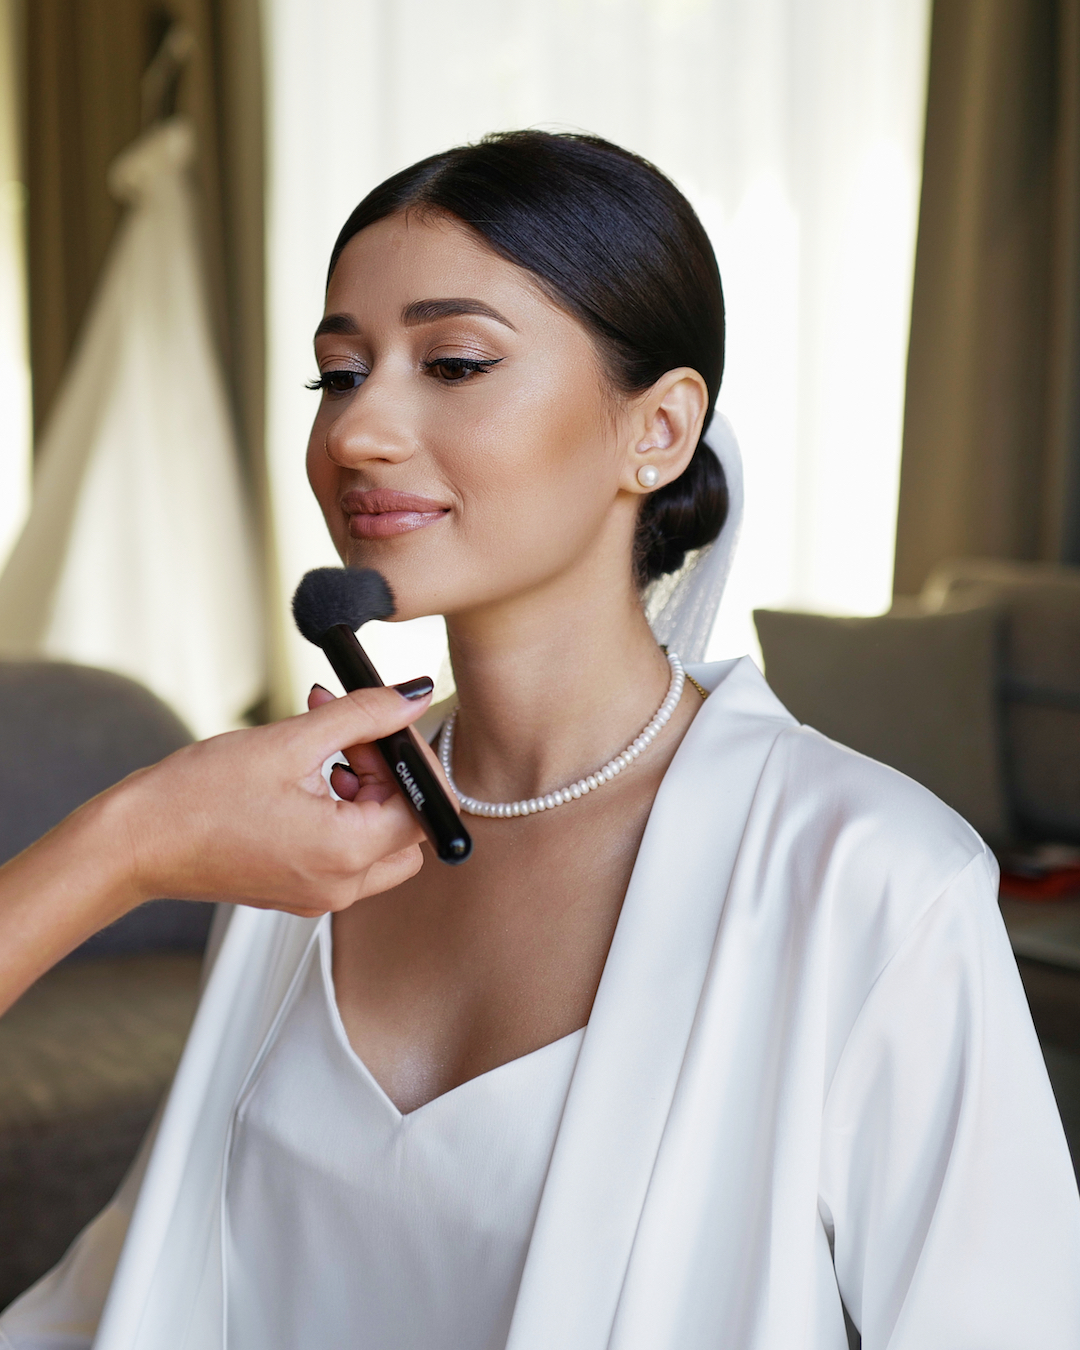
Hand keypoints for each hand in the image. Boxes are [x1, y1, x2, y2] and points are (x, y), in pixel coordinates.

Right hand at [0, 682, 432, 1012]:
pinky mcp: (297, 889)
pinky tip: (302, 773)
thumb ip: (363, 715)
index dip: (410, 758)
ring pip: (377, 839)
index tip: (381, 723)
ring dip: (363, 787)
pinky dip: (338, 810)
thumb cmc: (197, 798)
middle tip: (350, 735)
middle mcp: (341, 887)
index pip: (425, 809)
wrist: (134, 843)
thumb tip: (413, 696)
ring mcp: (319, 894)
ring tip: (318, 747)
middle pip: (407, 828)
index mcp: (347, 855)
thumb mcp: (292, 741)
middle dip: (388, 773)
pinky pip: (343, 851)